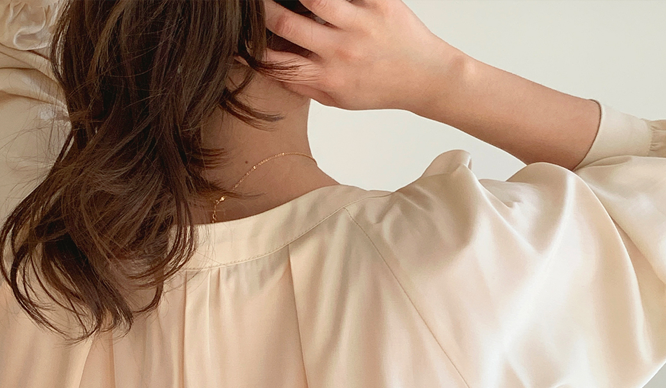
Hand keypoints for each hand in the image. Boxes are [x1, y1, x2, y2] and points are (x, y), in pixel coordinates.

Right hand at [260, 0, 465, 114]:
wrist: (425, 78)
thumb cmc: (379, 88)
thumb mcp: (339, 99)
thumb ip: (306, 86)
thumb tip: (271, 70)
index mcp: (328, 78)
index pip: (277, 61)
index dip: (253, 48)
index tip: (240, 39)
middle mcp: (340, 52)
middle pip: (286, 23)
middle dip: (264, 10)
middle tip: (254, 5)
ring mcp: (360, 24)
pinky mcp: (378, 3)